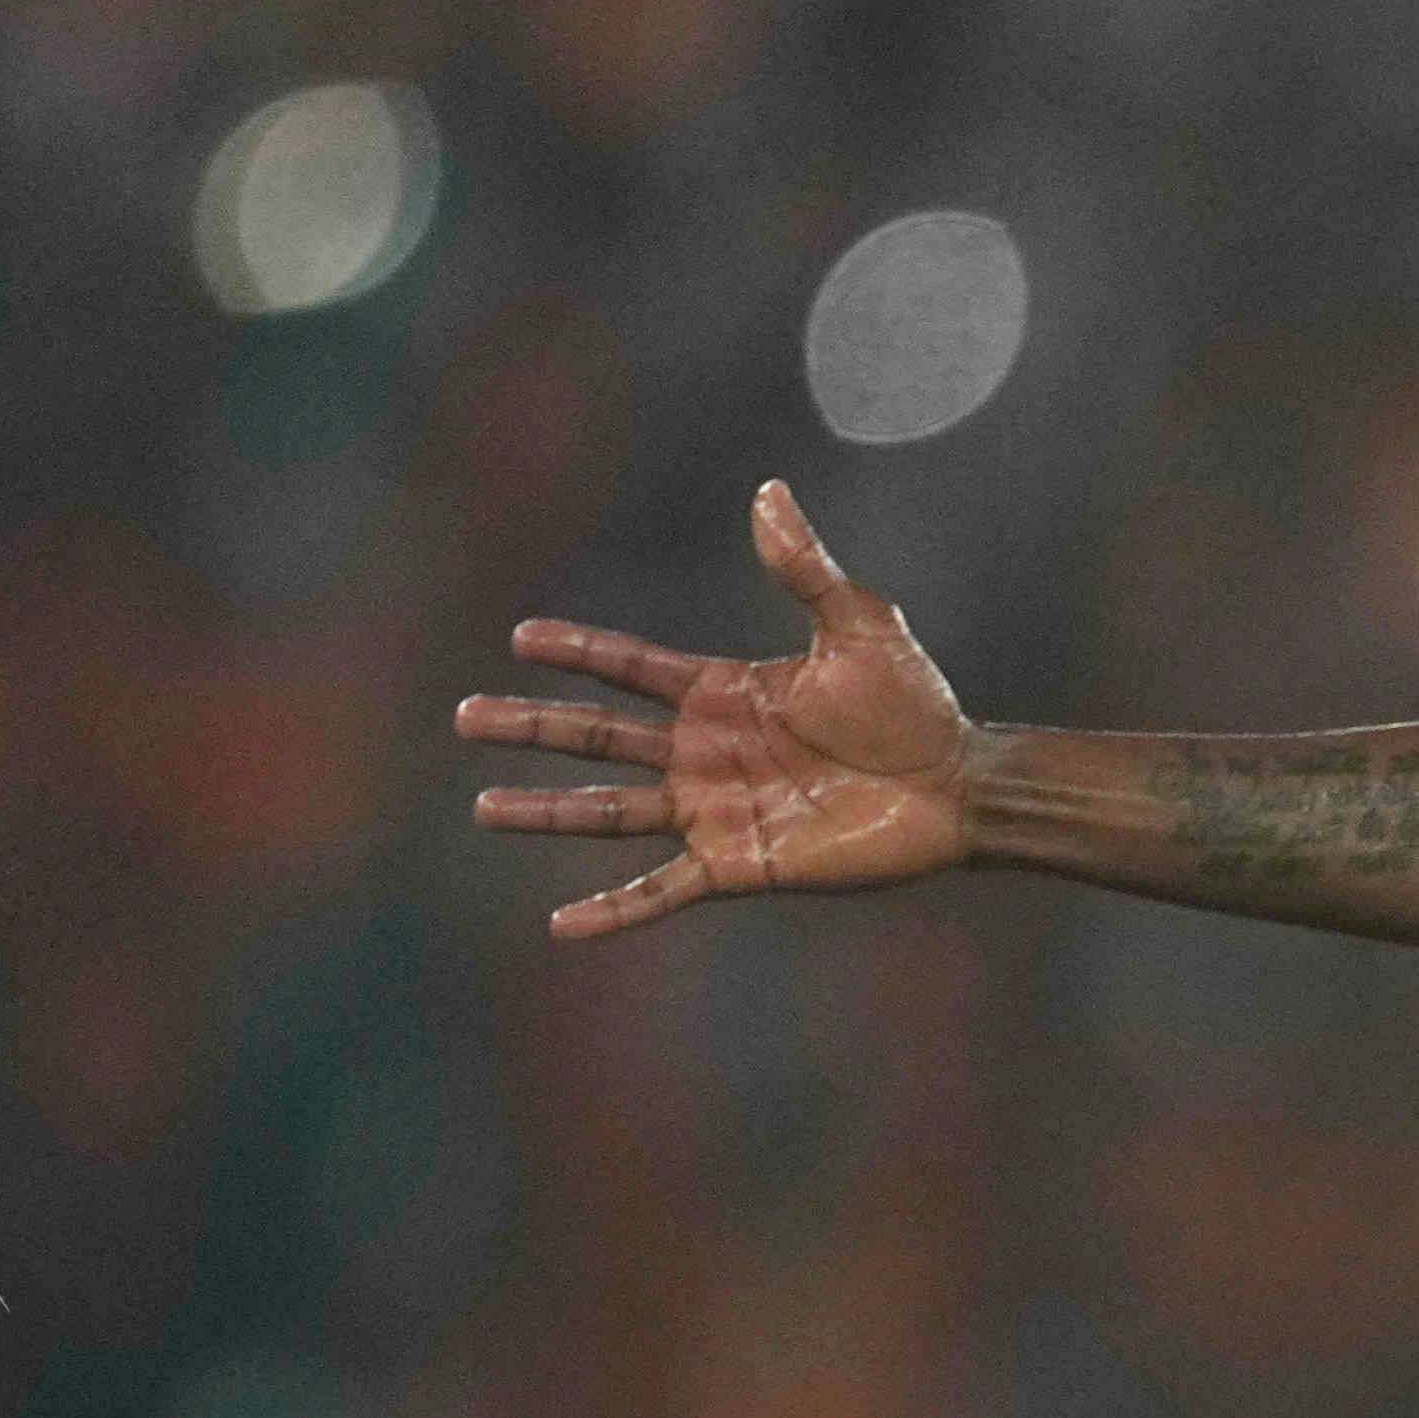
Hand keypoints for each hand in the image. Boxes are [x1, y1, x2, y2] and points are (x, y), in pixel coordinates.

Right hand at [456, 481, 983, 937]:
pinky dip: (613, 911)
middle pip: (597, 737)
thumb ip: (804, 568)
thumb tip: (769, 492)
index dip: (576, 651)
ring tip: (484, 808)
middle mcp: (706, 752)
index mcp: (723, 692)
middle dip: (531, 727)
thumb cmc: (914, 704)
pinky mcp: (739, 864)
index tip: (519, 638)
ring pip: (610, 810)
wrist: (955, 786)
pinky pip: (661, 890)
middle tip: (463, 717)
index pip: (629, 668)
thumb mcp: (857, 626)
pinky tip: (562, 925)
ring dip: (547, 811)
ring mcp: (716, 810)